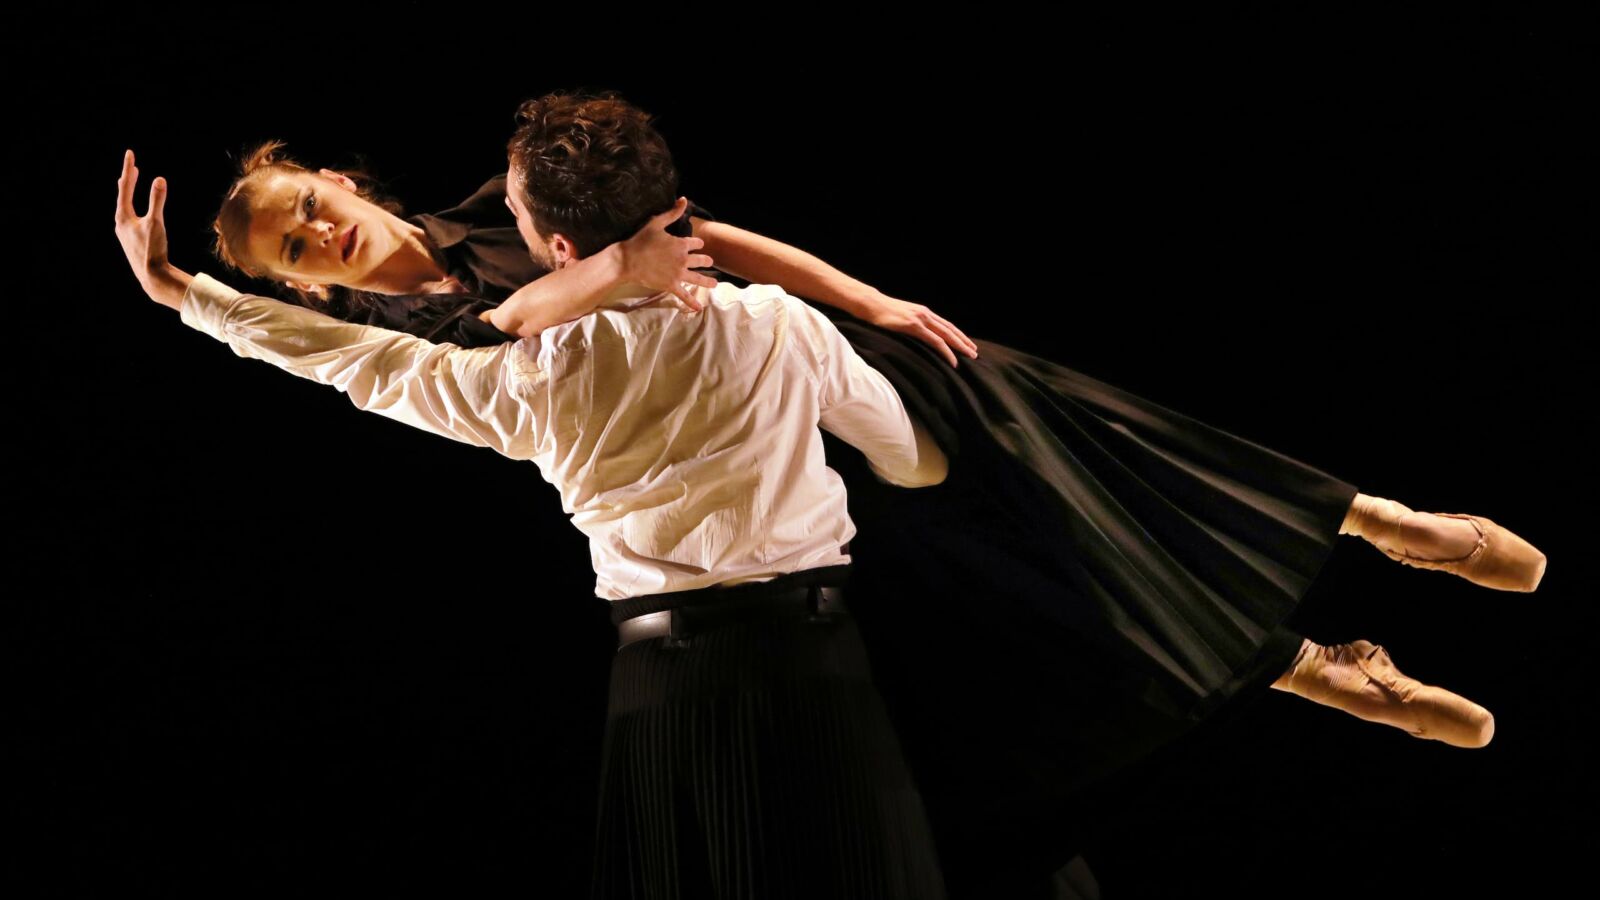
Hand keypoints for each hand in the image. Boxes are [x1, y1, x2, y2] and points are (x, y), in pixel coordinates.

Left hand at [113, 149, 188, 309]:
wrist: (151, 276)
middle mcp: (120, 224)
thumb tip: (159, 179)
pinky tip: (137, 213)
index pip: (125, 187)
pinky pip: (130, 217)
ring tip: (129, 183)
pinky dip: (133, 207)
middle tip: (132, 167)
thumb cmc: (153, 249)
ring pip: (125, 207)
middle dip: (128, 180)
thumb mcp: (156, 223)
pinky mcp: (131, 241)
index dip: (129, 169)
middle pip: (122, 196)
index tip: (130, 154)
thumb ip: (157, 200)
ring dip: (129, 193)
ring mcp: (125, 233)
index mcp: (123, 217)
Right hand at [616, 197, 718, 313]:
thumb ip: (672, 213)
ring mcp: (679, 273)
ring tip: (715, 284)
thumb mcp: (656, 223)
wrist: (628, 260)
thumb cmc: (640, 240)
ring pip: (697, 278)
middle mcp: (683, 259)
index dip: (697, 243)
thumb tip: (684, 200)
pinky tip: (699, 308)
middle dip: (706, 261)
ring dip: (707, 281)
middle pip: (700, 260)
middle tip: (709, 263)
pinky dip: (692, 302)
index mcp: (681, 244)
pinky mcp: (671, 285)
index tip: (697, 244)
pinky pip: (684, 295)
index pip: (696, 243)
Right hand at [860, 293, 978, 367]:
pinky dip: (946, 351)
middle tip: (975, 353)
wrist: (871, 304)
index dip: (958, 335)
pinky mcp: (914, 326)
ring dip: (960, 346)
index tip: (967, 344)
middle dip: (964, 341)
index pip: (946, 325)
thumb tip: (914, 335)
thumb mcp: (900, 317)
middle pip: (950, 330)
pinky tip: (952, 360)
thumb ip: (910, 325)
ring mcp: (921, 319)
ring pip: (947, 335)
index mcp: (923, 312)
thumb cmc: (881, 313)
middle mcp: (926, 314)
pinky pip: (935, 341)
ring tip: (970, 356)